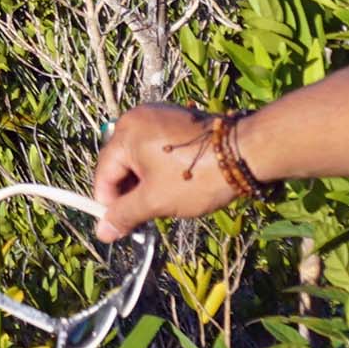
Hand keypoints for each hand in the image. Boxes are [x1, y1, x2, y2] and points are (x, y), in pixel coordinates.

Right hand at [92, 103, 247, 239]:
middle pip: (121, 163)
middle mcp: (138, 118)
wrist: (246, 153)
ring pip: (140, 158)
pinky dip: (159, 169)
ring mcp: (159, 116)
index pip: (104, 172)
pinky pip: (157, 148)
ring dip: (145, 182)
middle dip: (130, 193)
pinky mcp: (177, 121)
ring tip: (164, 202)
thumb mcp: (156, 201)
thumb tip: (102, 232)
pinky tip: (175, 185)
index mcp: (127, 132)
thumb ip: (125, 214)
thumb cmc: (197, 177)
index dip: (109, 203)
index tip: (121, 226)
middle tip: (146, 218)